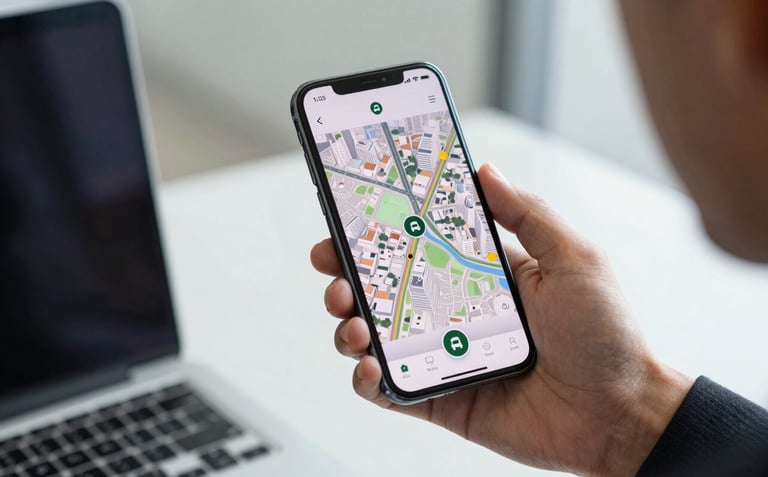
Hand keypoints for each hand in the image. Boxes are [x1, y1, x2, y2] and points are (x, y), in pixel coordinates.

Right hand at [311, 163, 692, 475]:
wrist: (619, 415)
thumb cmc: (606, 336)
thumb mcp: (572, 259)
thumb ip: (527, 213)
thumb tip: (485, 171)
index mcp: (481, 274)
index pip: (418, 242)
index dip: (380, 227)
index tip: (351, 210)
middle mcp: (454, 311)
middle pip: (383, 287)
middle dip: (346, 272)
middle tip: (331, 262)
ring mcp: (443, 355)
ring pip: (375, 335)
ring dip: (348, 322)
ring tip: (351, 319)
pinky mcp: (440, 397)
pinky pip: (389, 389)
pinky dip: (367, 379)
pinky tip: (369, 366)